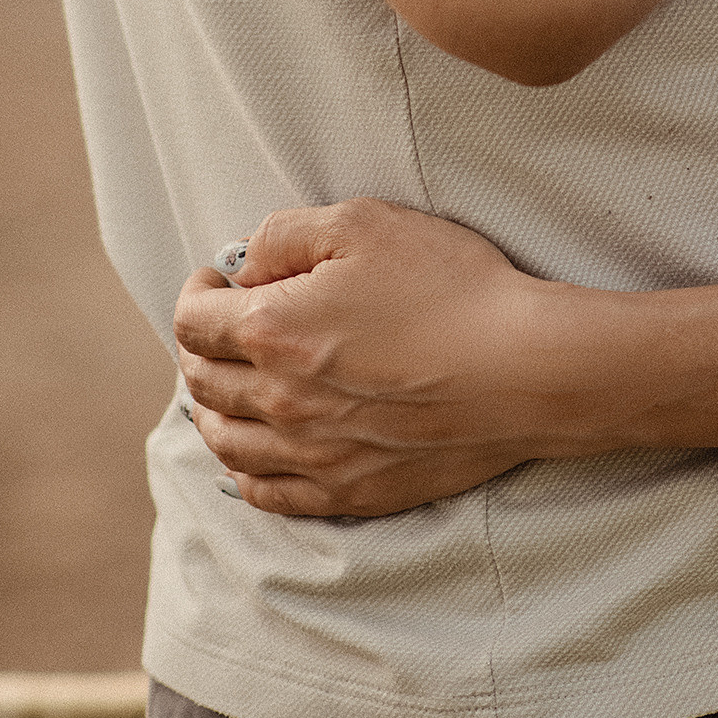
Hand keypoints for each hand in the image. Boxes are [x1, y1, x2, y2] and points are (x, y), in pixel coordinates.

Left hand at [173, 199, 562, 515]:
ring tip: (224, 390)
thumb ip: (286, 235)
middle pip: (203, 383)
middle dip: (201, 349)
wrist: (523, 368)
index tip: (215, 282)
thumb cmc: (450, 287)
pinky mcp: (347, 491)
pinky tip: (253, 457)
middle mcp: (278, 401)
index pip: (194, 321)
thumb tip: (245, 265)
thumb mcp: (365, 223)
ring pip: (227, 444)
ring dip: (213, 412)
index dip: (197, 294)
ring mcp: (310, 455)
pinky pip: (268, 494)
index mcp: (272, 330)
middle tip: (218, 329)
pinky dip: (245, 474)